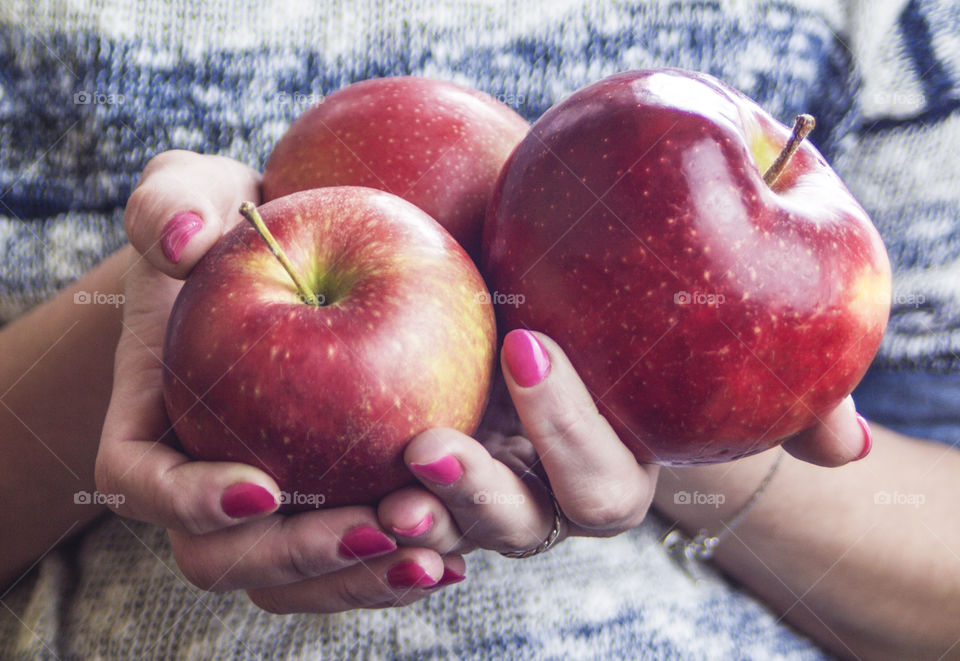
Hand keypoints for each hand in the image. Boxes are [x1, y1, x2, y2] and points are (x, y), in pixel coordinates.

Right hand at [96, 150, 462, 613]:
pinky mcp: (333, 501)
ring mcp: (274, 503)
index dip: (190, 501)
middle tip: (373, 526)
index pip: (143, 484)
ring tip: (431, 552)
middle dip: (298, 556)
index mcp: (155, 424)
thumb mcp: (194, 193)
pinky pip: (356, 554)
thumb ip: (171, 205)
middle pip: (226, 558)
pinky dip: (400, 562)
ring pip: (299, 578)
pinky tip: (459, 550)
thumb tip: (182, 244)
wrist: (294, 259)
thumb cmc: (233, 226)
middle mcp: (208, 480)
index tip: (264, 485)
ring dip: (360, 578)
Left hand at [377, 328, 870, 558]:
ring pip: (448, 527)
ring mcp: (475, 481)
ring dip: (415, 509)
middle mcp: (537, 491)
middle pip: (520, 526)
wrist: (544, 285)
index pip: (600, 484)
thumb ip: (781, 391)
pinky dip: (355, 497)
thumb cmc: (624, 306)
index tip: (529, 341)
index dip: (570, 429)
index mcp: (605, 467)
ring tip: (377, 479)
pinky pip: (387, 497)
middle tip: (430, 447)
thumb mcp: (692, 332)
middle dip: (482, 495)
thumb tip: (846, 448)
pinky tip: (318, 466)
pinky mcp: (416, 458)